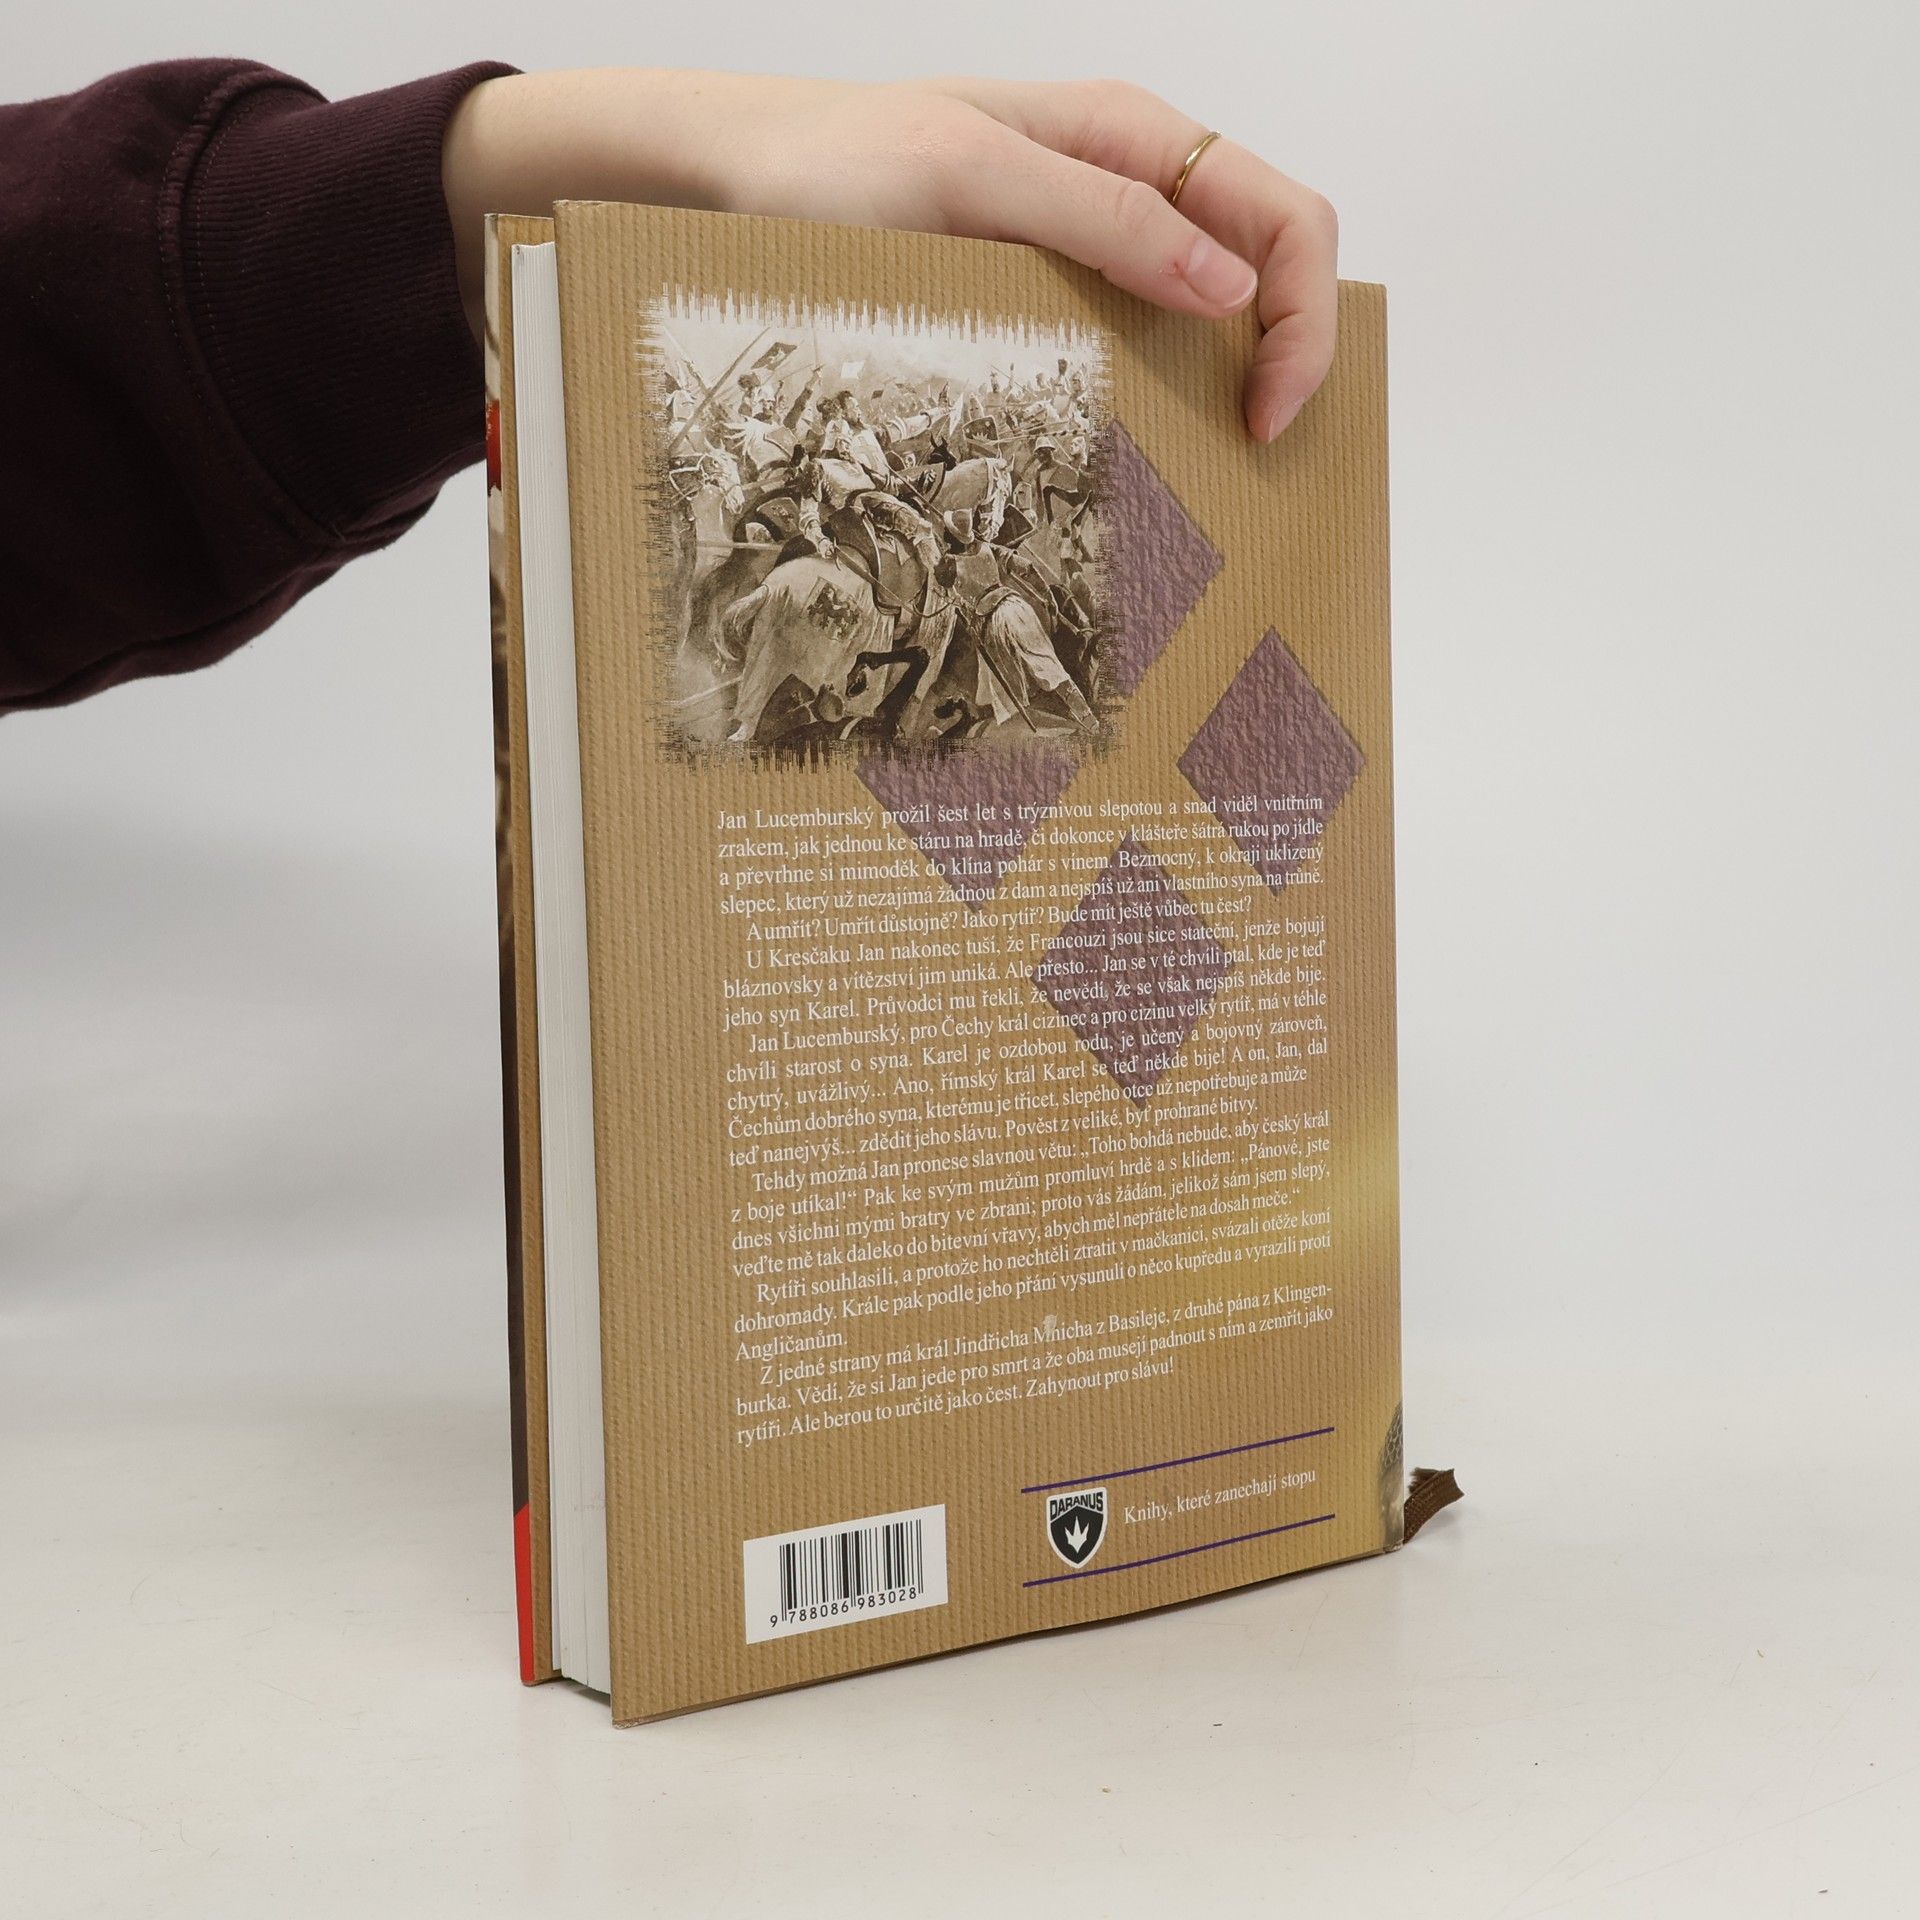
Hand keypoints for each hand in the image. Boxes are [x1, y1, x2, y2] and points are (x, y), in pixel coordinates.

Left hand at [443, 71, 1337, 439]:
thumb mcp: (962, 182)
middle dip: (1285, 355)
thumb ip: (1101, 218)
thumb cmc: (817, 166)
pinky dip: (1155, 389)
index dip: (1302, 319)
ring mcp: (1075, 239)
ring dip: (1224, 380)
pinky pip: (1128, 334)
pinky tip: (1132, 442)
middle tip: (1249, 453)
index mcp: (1123, 134)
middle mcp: (1116, 181)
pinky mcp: (1030, 290)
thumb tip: (1233, 286)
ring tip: (1205, 464)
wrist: (710, 181)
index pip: (1279, 214)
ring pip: (1204, 306)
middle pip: (1262, 262)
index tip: (1262, 417)